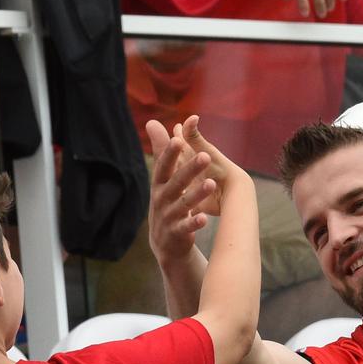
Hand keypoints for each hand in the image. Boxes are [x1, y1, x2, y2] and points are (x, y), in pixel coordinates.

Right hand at [146, 119, 214, 263]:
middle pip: (176, 183)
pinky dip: (194, 223)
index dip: (170, 153)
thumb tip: (151, 121)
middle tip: (206, 156)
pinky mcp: (176, 233)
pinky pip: (185, 227)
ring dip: (196, 194)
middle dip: (189, 170)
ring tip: (211, 184)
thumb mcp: (162, 179)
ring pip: (183, 204)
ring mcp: (168, 217)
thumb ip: (160, 151)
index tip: (179, 138)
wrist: (164, 242)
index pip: (164, 166)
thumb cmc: (166, 202)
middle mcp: (162, 199)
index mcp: (159, 184)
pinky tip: (204, 218)